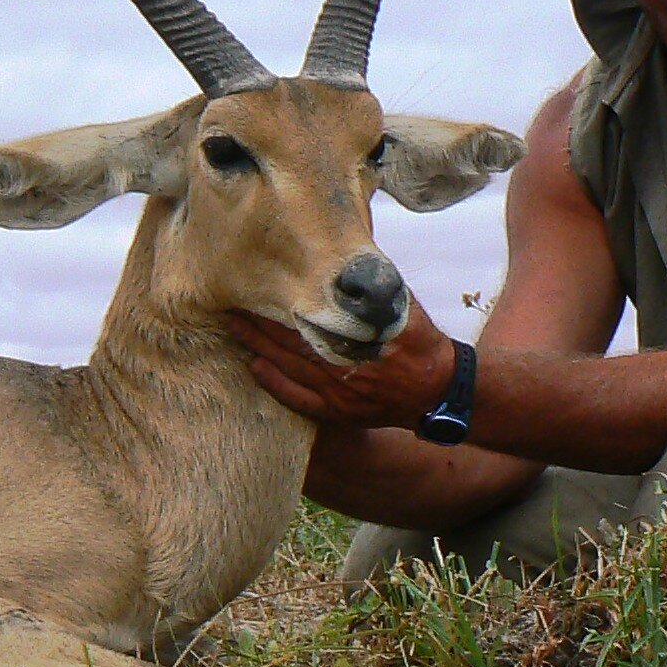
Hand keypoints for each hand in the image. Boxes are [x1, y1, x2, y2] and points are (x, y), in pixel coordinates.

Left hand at [226, 307, 457, 428]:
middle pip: (290, 340)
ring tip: (234, 327)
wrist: (436, 388)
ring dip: (258, 346)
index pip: (307, 314)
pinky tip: (254, 366)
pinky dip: (273, 383)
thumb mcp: (399, 305)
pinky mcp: (337, 412)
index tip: (253, 285)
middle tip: (230, 303)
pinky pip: (298, 399)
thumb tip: (342, 255)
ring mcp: (338, 392)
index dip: (277, 302)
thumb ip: (368, 288)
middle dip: (258, 322)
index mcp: (360, 335)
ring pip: (288, 367)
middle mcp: (344, 365)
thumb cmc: (418, 339)